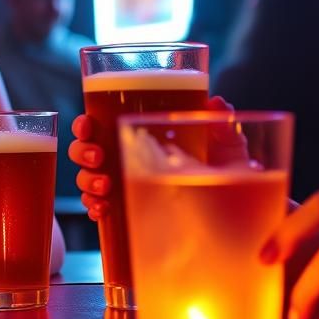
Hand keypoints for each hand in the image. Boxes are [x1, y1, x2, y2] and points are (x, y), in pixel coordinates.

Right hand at [69, 96, 235, 221]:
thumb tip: (217, 102)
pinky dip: (93, 207)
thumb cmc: (225, 175)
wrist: (234, 216)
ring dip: (87, 181)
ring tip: (105, 187)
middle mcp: (125, 158)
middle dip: (83, 153)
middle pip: (85, 151)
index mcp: (141, 135)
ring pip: (85, 178)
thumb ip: (222, 124)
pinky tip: (101, 210)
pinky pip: (97, 208)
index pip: (102, 124)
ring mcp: (123, 186)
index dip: (85, 124)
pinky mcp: (125, 211)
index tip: (87, 125)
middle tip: (99, 158)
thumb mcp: (227, 148)